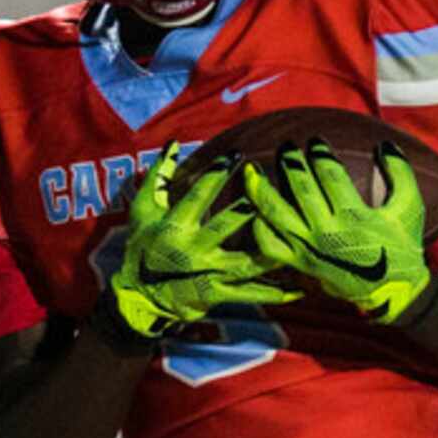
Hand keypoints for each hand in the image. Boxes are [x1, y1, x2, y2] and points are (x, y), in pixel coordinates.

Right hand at [108, 146, 303, 339]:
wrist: (140, 295)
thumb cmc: (142, 245)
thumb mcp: (143, 210)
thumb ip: (159, 176)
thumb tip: (173, 143)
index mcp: (173, 227)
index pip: (197, 197)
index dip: (215, 176)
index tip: (235, 155)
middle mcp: (191, 251)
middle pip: (224, 227)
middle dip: (247, 209)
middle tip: (271, 191)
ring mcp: (206, 275)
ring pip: (243, 263)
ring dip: (270, 253)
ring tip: (295, 239)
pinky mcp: (217, 294)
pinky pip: (248, 294)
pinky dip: (274, 294)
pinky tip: (298, 290)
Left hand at [242, 139, 432, 323]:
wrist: (392, 292)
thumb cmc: (401, 247)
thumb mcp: (409, 207)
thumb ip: (400, 172)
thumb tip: (384, 144)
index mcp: (354, 217)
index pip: (329, 175)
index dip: (320, 154)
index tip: (316, 142)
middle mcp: (327, 232)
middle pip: (300, 188)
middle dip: (291, 162)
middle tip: (287, 146)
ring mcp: (309, 249)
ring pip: (276, 214)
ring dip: (262, 189)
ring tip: (253, 170)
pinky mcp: (300, 263)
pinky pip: (269, 245)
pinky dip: (258, 227)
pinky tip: (254, 210)